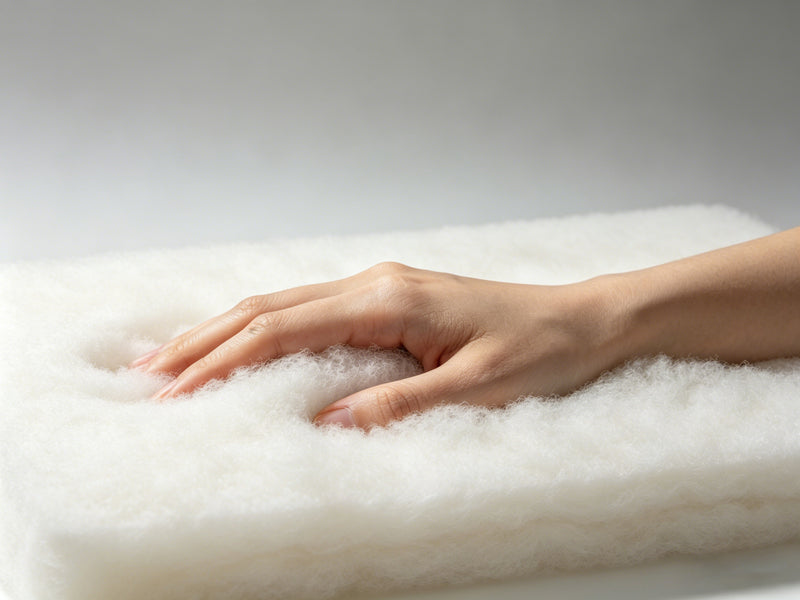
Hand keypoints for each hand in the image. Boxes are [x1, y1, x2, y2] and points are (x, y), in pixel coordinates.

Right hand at [133, 262, 624, 428]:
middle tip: (150, 376)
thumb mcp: (476, 387)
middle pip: (269, 308)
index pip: (284, 330)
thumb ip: (401, 405)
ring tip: (176, 359)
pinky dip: (266, 329)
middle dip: (206, 342)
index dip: (224, 361)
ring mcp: (381, 287)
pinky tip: (245, 345)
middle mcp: (375, 284)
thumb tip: (329, 424)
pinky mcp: (390, 300)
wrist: (583, 321)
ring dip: (227, 332)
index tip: (177, 393)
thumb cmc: (539, 349)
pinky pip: (311, 312)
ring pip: (284, 305)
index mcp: (390, 299)